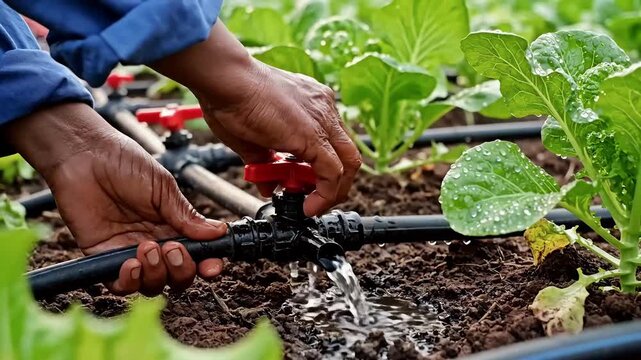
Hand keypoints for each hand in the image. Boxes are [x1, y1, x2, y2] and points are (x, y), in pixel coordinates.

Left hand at [5, 103, 225, 295]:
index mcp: (173, 225)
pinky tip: (130, 264)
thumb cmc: (123, 163)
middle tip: (172, 248)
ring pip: (152, 284)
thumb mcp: (163, 188)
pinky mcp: (102, 257)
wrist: (85, 155)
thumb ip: (187, 215)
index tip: (211, 266)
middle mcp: (154, 242)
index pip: (197, 254)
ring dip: (156, 274)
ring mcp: (129, 251)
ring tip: (148, 248)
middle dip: (181, 269)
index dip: (207, 264)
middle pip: (177, 276)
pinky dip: (129, 282)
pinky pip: (120, 285)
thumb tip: (218, 232)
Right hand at [151, 21, 361, 215]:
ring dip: (333, 191)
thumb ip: (266, 163)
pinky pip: (333, 172)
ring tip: (311, 205)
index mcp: (312, 104)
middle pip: (347, 153)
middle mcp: (324, 108)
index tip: (304, 184)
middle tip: (314, 199)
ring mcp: (323, 119)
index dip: (322, 169)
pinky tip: (308, 206)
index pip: (332, 142)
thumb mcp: (253, 138)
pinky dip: (325, 194)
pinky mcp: (314, 135)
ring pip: (348, 163)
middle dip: (335, 183)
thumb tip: (269, 186)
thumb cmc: (231, 97)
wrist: (226, 79)